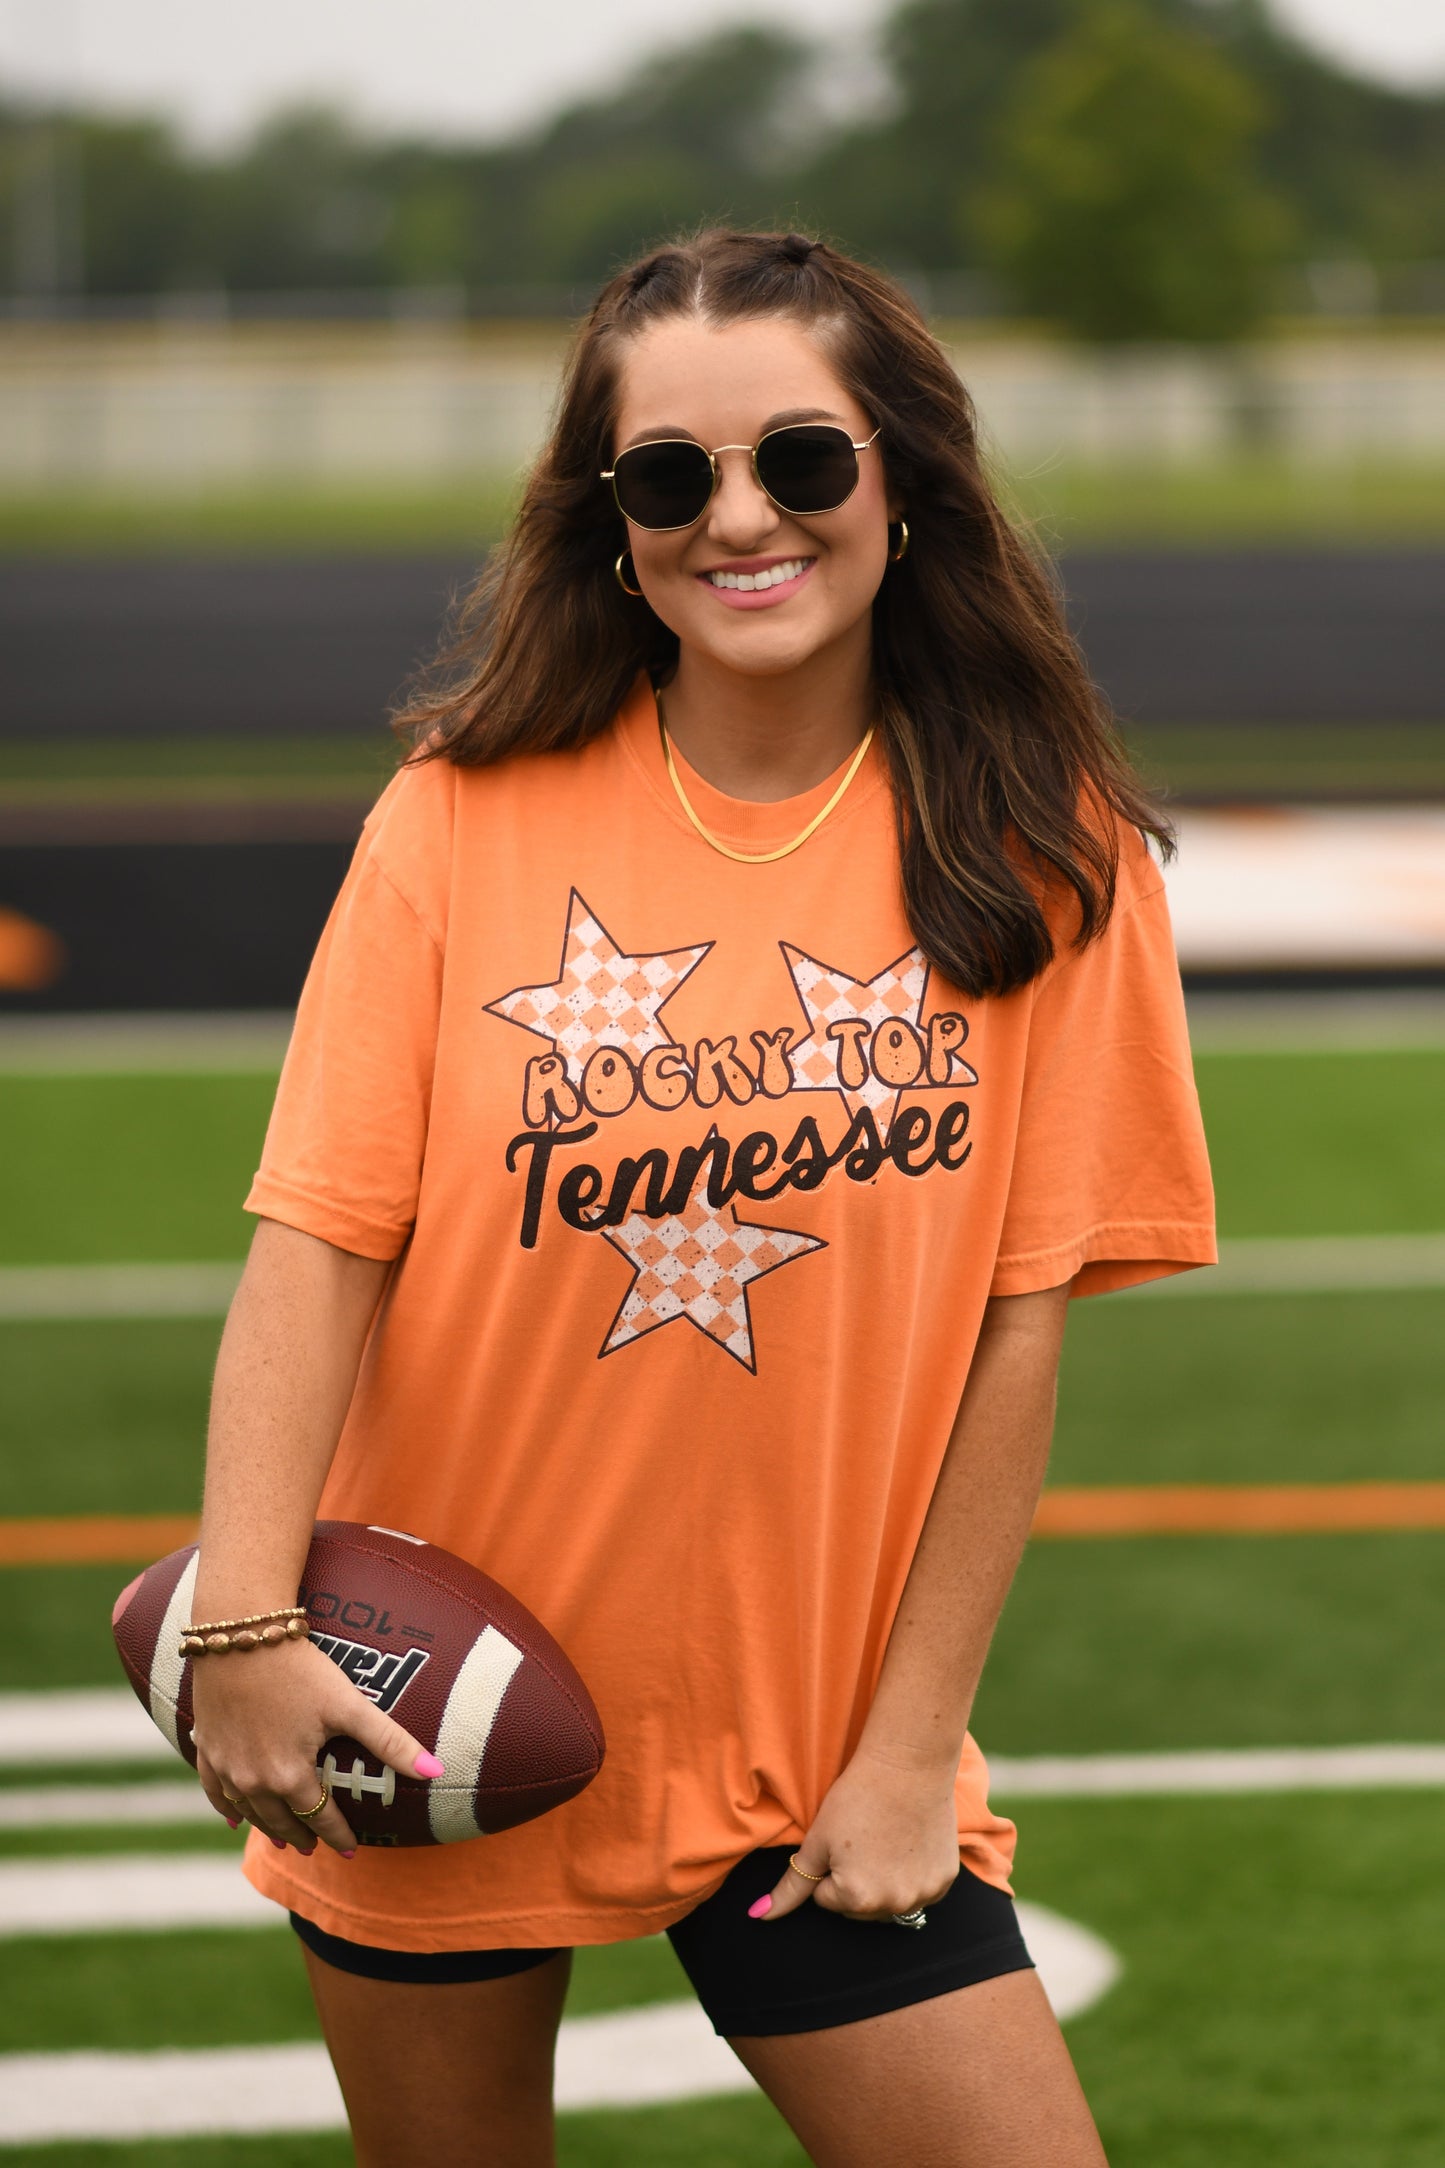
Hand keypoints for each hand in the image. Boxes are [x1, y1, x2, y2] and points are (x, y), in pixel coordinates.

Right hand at [191, 1637, 439, 1858]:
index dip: (338, 1836)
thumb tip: (437, 1770)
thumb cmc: (300, 1668)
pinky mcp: (206, 1748)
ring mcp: (226, 1767)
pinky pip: (214, 1792)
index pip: (320, 1818)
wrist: (242, 1634)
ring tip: (284, 1840)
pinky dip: (227, 1809)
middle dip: (302, 1837)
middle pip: (282, 1822)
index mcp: (290, 1776)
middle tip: (317, 1849)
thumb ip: (391, 1742)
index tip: (352, 1850)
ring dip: (268, 1828)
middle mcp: (253, 1781)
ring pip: (249, 1812)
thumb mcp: (349, 1705)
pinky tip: (235, 1818)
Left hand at [756, 1744, 961, 1923]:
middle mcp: (893, 1905)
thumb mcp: (816, 1841)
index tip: (841, 1839)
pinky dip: (912, 1875)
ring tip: (884, 1840)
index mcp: (856, 1899)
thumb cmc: (857, 1798)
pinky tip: (908, 1843)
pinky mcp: (945, 1880)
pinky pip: (919, 1892)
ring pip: (889, 1902)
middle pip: (858, 1909)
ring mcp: (924, 1895)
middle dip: (854, 1882)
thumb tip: (759, 1917)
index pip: (826, 1899)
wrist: (908, 1764)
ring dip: (883, 1883)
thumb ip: (790, 1887)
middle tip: (861, 1839)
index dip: (829, 1867)